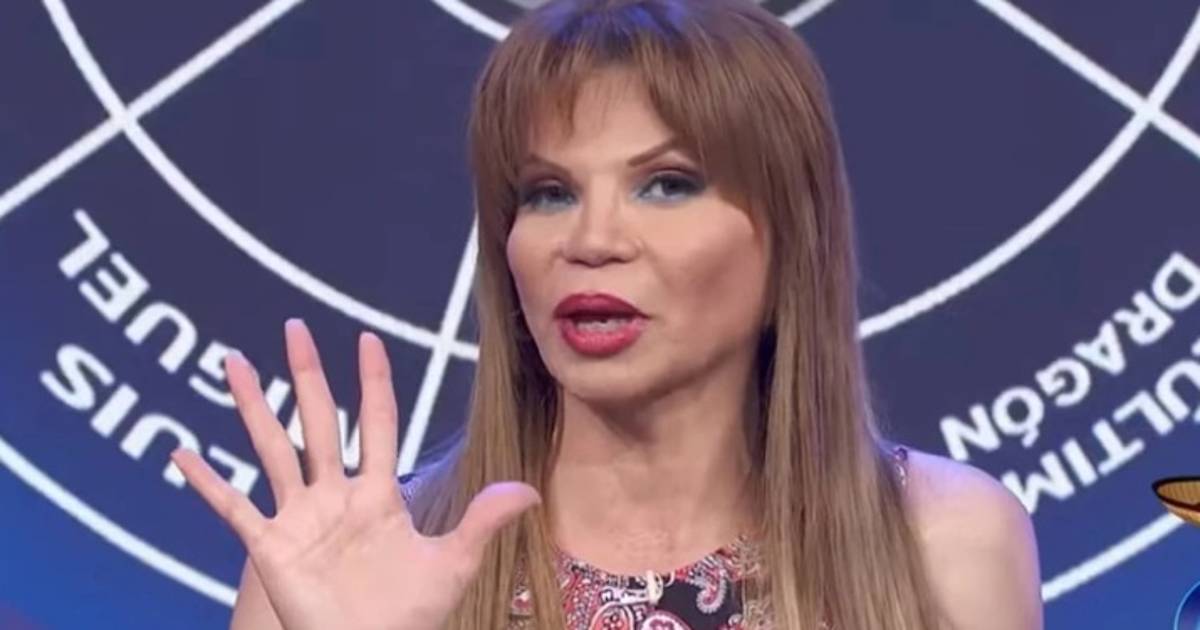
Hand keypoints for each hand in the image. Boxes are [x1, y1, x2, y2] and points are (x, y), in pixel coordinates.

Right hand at [171, 318, 539, 629]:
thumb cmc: (411, 615)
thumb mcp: (453, 563)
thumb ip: (482, 522)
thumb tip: (531, 492)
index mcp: (377, 493)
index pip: (375, 422)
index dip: (372, 381)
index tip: (367, 338)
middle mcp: (335, 495)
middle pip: (318, 420)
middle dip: (307, 374)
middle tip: (294, 326)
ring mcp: (299, 518)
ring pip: (271, 448)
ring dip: (252, 406)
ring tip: (233, 362)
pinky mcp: (270, 547)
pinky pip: (233, 508)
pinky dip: (207, 483)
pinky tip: (183, 452)